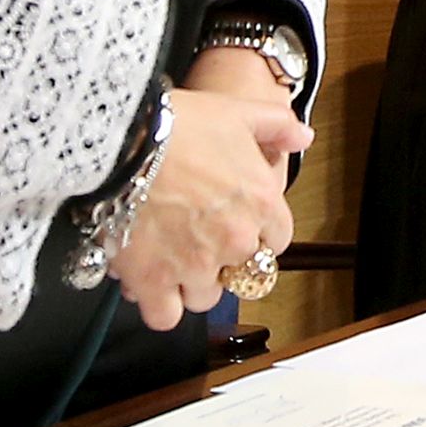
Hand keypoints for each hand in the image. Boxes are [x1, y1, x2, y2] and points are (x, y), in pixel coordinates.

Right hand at [112, 80, 306, 330]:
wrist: (122, 140)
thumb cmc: (179, 123)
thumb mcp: (237, 110)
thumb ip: (277, 125)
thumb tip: (303, 138)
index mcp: (261, 205)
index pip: (277, 239)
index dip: (256, 232)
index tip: (235, 223)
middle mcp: (235, 242)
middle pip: (241, 272)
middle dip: (222, 260)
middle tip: (195, 238)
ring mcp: (195, 266)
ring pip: (204, 297)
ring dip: (189, 284)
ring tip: (169, 259)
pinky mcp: (154, 282)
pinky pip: (165, 315)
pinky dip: (158, 305)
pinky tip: (147, 282)